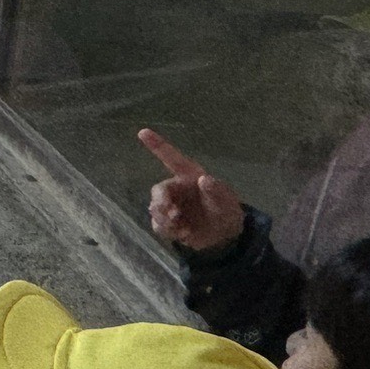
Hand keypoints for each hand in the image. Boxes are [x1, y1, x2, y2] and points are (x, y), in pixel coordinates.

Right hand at [139, 130, 244, 251]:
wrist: (223, 237)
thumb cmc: (225, 211)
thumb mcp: (226, 202)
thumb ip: (216, 191)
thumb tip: (204, 179)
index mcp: (189, 176)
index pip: (171, 158)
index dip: (157, 145)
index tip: (143, 131)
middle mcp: (176, 188)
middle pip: (158, 190)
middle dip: (161, 203)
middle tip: (173, 215)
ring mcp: (170, 205)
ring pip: (155, 208)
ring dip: (166, 219)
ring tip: (183, 229)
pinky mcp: (167, 222)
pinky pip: (158, 224)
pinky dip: (169, 231)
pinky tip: (184, 234)